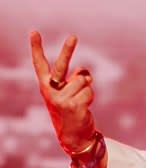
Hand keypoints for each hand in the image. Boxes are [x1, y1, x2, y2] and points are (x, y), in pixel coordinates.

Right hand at [30, 31, 96, 154]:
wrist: (72, 135)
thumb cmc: (71, 108)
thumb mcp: (69, 92)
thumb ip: (74, 78)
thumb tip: (83, 71)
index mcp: (46, 85)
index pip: (40, 64)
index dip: (36, 48)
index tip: (33, 31)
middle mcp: (50, 91)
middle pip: (61, 66)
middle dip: (67, 50)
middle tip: (73, 35)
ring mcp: (60, 99)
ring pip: (83, 79)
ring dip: (87, 88)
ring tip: (80, 100)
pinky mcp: (72, 106)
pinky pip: (89, 91)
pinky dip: (91, 97)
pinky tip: (83, 107)